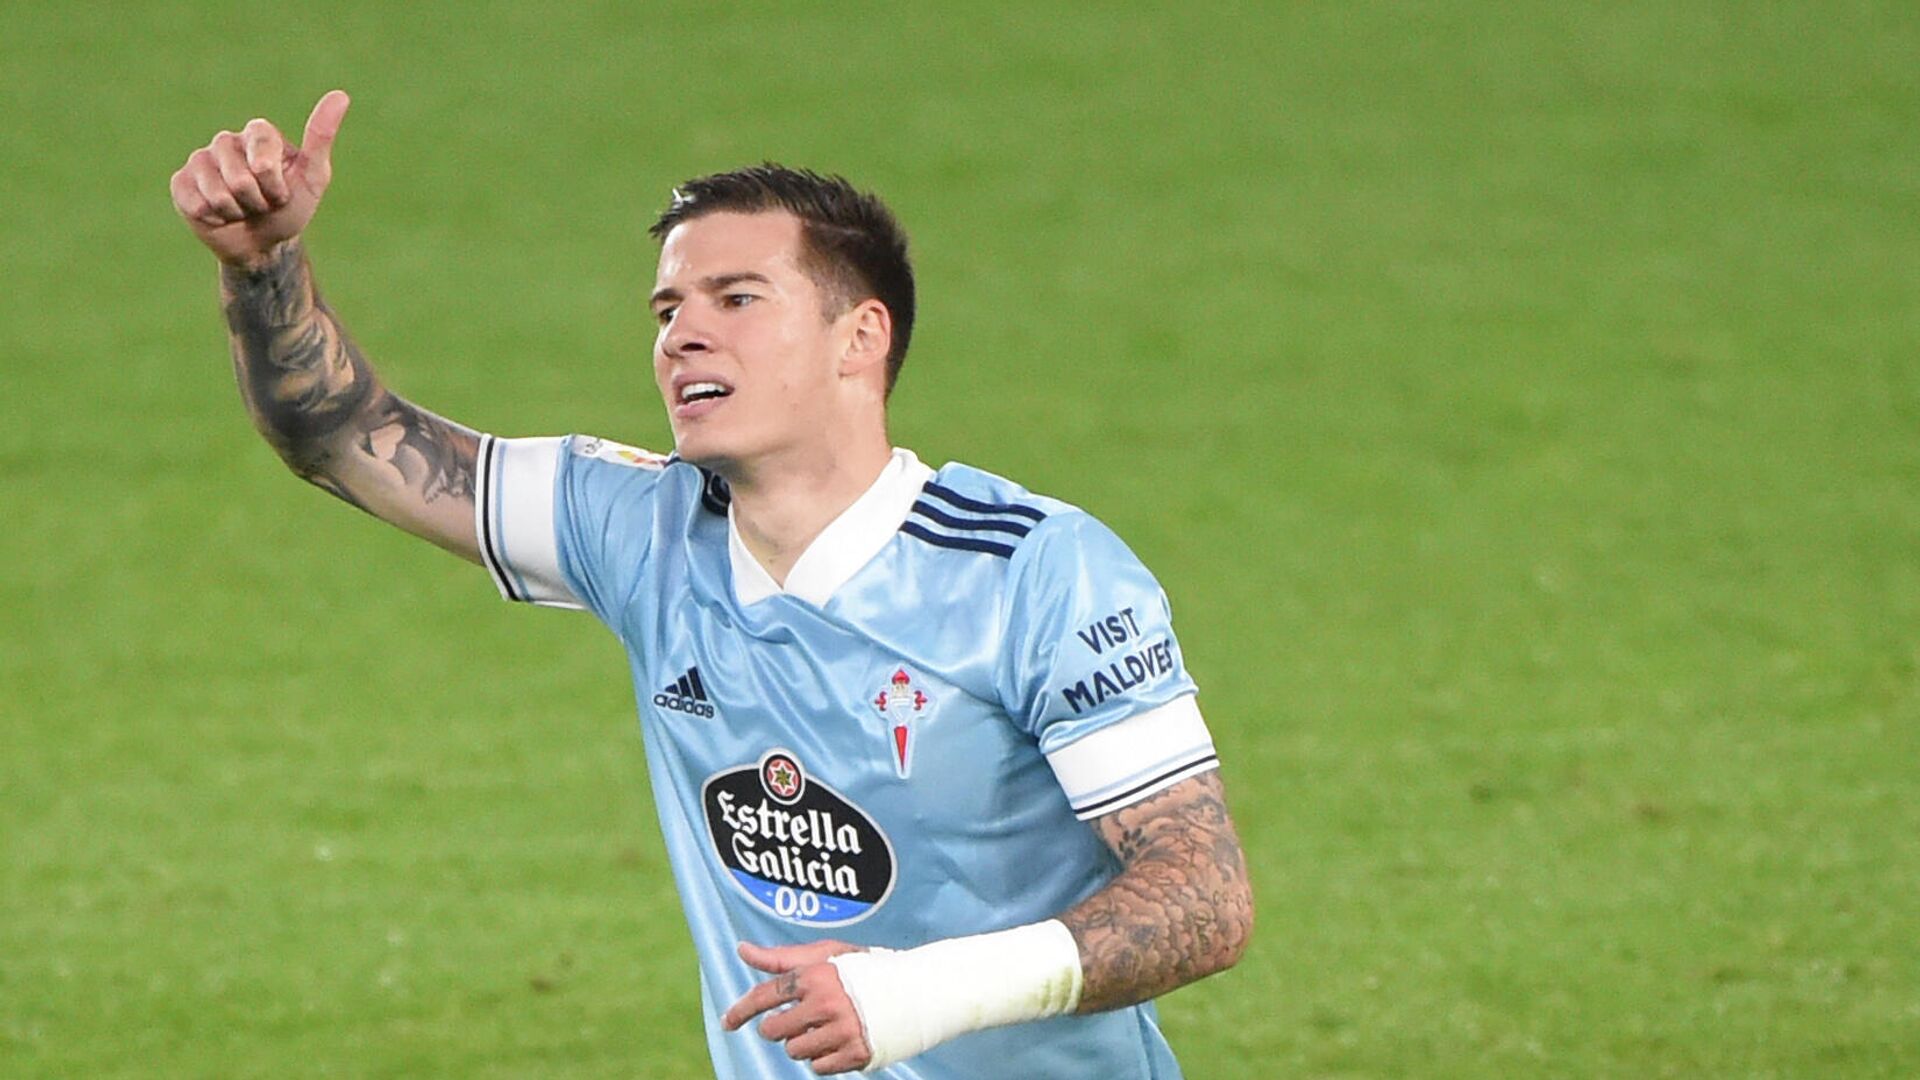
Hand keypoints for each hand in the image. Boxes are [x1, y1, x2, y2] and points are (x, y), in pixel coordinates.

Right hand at [169, 90, 350, 268]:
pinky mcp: (181, 183)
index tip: (281, 192)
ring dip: (236, 212)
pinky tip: (218, 215)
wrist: (264, 243)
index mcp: (257, 134)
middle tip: (261, 203)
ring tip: (241, 208)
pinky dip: (213, 219)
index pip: (263, 160)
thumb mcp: (313, 176)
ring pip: (217, 194)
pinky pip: (195, 204)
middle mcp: (226, 141)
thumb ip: (321, 136)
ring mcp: (200, 160)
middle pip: (239, 180)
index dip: (274, 185)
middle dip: (257, 202)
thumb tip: (341, 95)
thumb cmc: (291, 207)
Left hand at [723, 940, 872, 1074]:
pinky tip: (837, 1040)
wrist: (912, 991)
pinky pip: (818, 1067)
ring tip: (823, 1027)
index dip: (742, 1010)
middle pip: (774, 1031)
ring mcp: (842, 1030)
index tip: (728, 1022)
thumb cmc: (862, 970)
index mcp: (815, 975)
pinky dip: (823, 1058)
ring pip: (795, 1051)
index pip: (766, 995)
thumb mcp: (824, 955)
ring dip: (802, 1043)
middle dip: (778, 1028)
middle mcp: (827, 1003)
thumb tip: (742, 950)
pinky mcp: (855, 1054)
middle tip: (794, 1020)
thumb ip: (780, 958)